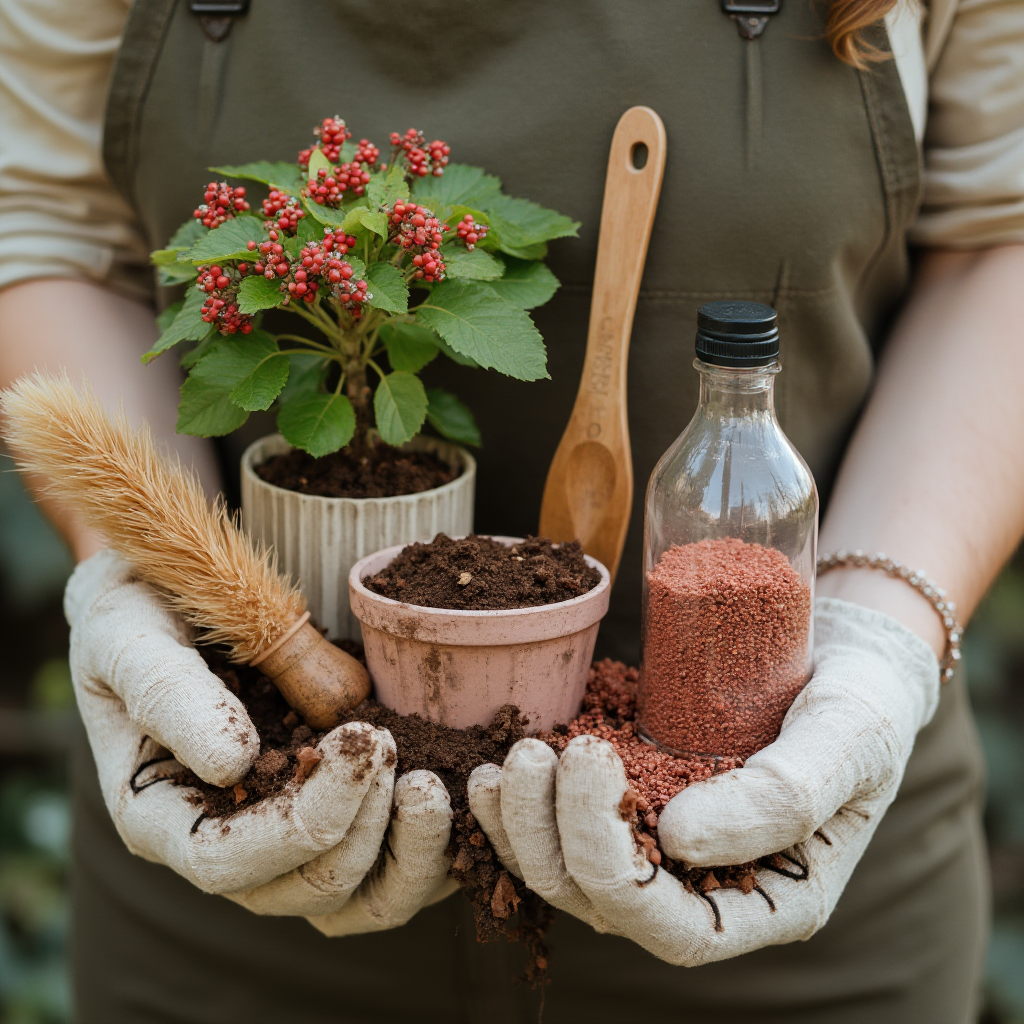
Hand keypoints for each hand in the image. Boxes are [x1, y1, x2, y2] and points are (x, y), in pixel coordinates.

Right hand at [67, 550, 453, 931]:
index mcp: (162, 815)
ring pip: (356, 897)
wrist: (165, 594)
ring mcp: (281, 833)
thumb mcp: (131, 638)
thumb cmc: (135, 614)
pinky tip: (458, 791)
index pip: (229, 863)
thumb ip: (172, 696)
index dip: (303, 820)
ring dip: (407, 852)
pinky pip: (388, 861)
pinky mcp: (329, 809)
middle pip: (304, 891)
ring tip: (432, 779)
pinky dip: (431, 842)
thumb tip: (232, 765)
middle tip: (389, 742)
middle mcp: (224, 839)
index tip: (359, 742)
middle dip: (361, 830)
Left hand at [469, 597, 939, 963]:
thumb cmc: (862, 705)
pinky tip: (498, 766)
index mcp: (769, 901)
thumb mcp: (848, 740)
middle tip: (536, 753)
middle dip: (553, 838)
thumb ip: (783, 796)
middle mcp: (708, 889)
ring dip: (523, 827)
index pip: (675, 931)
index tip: (591, 767)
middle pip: (605, 906)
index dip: (613, 869)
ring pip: (570, 876)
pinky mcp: (637, 807)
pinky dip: (522, 809)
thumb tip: (678, 839)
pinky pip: (563, 832)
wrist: (840, 663)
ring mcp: (666, 852)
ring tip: (511, 759)